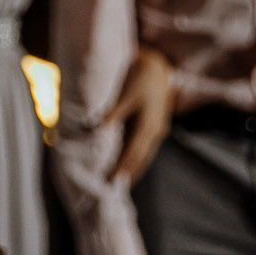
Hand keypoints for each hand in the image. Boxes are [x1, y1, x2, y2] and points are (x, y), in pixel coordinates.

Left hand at [104, 45, 177, 184]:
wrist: (158, 65)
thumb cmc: (139, 76)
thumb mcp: (125, 94)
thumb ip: (113, 113)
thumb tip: (97, 131)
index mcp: (148, 124)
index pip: (133, 153)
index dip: (122, 168)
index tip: (111, 182)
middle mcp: (156, 130)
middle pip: (141, 158)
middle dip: (129, 174)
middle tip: (114, 190)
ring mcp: (158, 128)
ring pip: (145, 154)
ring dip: (134, 169)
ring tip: (122, 184)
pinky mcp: (155, 125)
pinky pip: (146, 147)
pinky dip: (138, 158)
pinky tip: (130, 165)